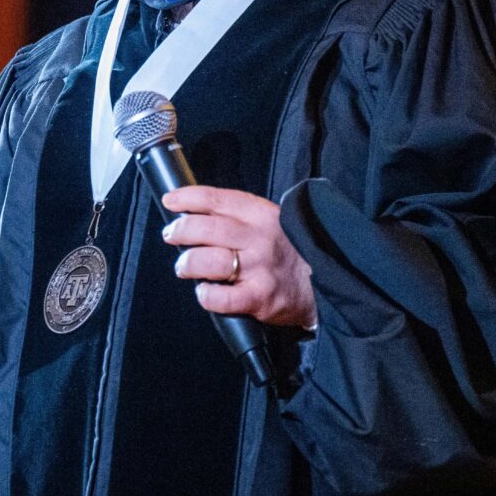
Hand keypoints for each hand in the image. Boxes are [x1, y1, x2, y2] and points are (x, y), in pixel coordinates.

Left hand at [161, 186, 315, 328]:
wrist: (325, 284)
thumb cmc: (287, 251)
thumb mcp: (269, 221)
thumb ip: (236, 216)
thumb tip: (192, 214)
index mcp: (261, 215)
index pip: (216, 199)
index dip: (187, 197)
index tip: (170, 201)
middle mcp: (260, 238)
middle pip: (207, 228)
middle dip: (180, 230)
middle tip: (171, 235)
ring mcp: (260, 268)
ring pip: (209, 261)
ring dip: (188, 263)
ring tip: (185, 267)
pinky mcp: (261, 297)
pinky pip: (222, 297)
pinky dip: (206, 295)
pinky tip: (205, 292)